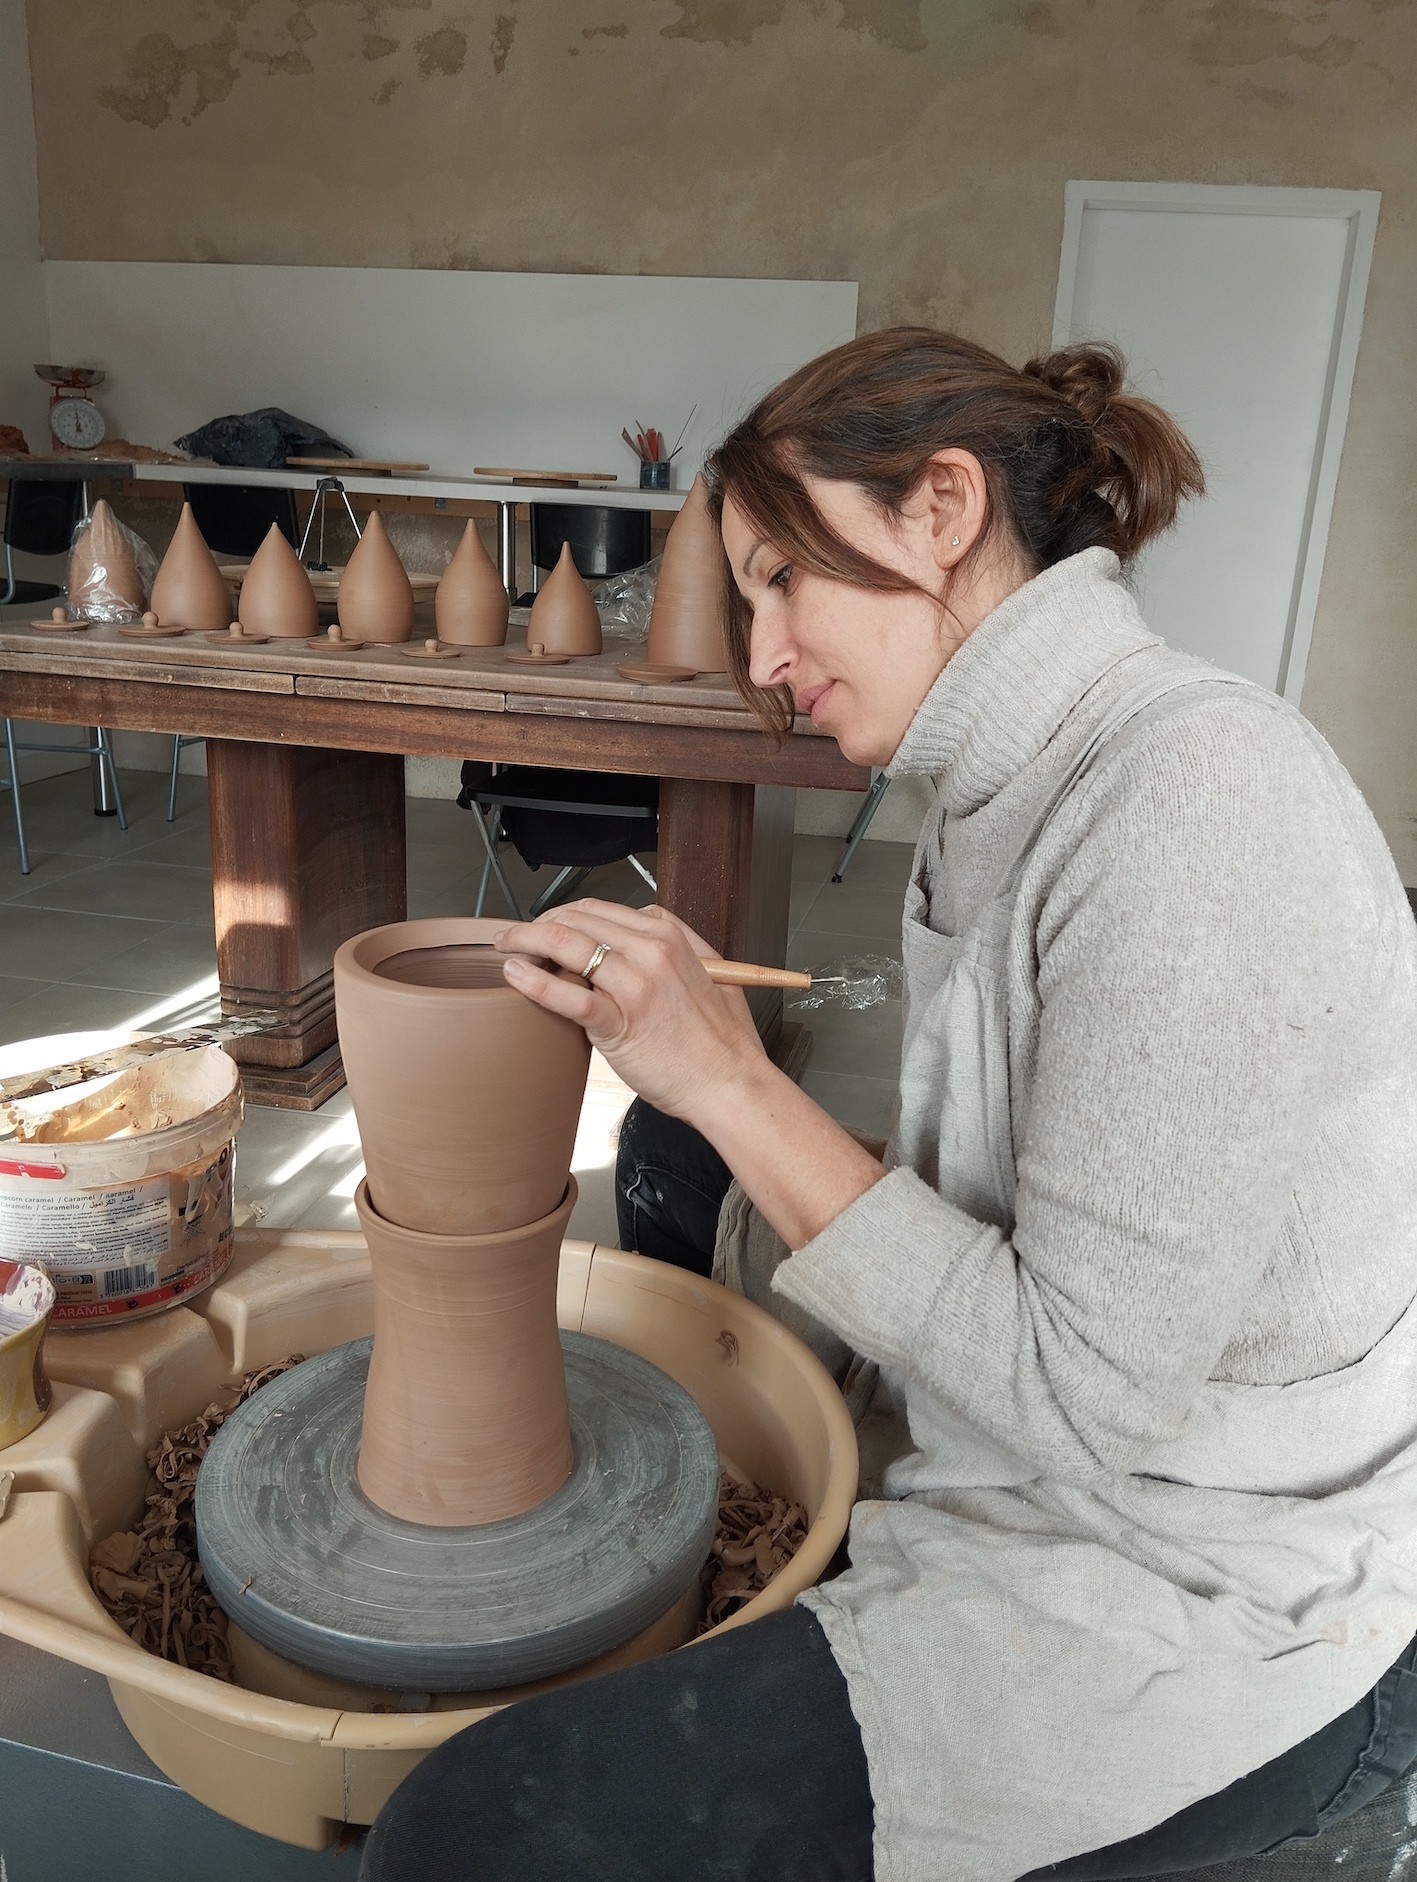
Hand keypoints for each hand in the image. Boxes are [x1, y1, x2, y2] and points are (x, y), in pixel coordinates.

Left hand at [492, 900, 768, 1125]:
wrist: (731, 1084)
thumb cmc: (720, 1040)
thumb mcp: (709, 973)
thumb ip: (677, 946)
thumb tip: (640, 932)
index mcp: (670, 937)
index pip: (601, 909)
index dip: (565, 915)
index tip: (547, 928)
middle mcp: (652, 952)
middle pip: (578, 920)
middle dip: (538, 924)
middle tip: (516, 938)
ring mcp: (635, 986)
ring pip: (568, 946)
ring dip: (527, 941)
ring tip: (506, 948)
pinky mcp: (621, 1023)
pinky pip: (570, 995)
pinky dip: (536, 981)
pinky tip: (515, 974)